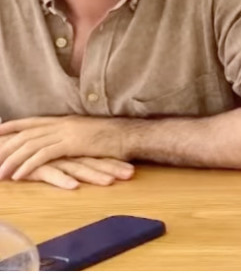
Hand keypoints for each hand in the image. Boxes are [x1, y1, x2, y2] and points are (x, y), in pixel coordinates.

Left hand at [0, 117, 130, 181]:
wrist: (132, 135)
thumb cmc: (116, 137)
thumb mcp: (90, 134)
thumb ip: (74, 136)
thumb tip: (64, 143)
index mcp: (66, 120)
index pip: (32, 121)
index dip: (13, 126)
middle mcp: (63, 124)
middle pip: (26, 134)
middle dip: (5, 147)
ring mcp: (67, 133)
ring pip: (30, 145)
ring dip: (11, 160)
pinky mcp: (72, 144)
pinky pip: (43, 156)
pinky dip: (28, 166)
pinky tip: (18, 176)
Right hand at [19, 158, 134, 189]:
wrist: (4, 147)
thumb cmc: (32, 155)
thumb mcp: (57, 157)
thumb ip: (74, 161)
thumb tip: (93, 168)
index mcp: (72, 150)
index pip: (98, 156)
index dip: (115, 162)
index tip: (134, 170)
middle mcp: (66, 153)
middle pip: (93, 161)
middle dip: (112, 168)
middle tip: (131, 174)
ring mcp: (51, 158)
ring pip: (76, 167)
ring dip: (93, 175)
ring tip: (109, 182)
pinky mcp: (35, 166)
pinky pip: (50, 173)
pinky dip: (62, 179)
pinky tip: (74, 186)